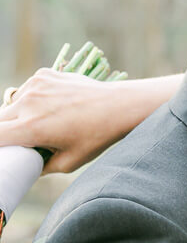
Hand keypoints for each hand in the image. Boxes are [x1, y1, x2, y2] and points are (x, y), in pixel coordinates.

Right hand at [0, 70, 125, 173]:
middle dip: (6, 131)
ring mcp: (35, 85)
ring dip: (18, 113)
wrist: (118, 106)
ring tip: (42, 121)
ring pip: (12, 103)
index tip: (6, 149)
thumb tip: (26, 168)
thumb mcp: (68, 162)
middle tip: (23, 138)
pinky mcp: (43, 74)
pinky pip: (27, 89)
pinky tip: (52, 105)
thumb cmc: (96, 137)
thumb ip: (40, 166)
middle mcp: (28, 103)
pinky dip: (32, 98)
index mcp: (31, 128)